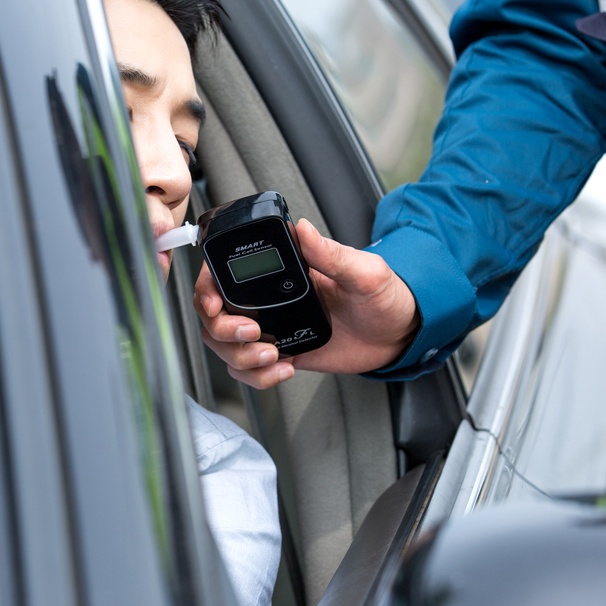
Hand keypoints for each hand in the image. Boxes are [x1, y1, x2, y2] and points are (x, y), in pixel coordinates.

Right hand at [195, 219, 419, 388]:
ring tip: (273, 357)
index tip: (214, 305)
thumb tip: (303, 228)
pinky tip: (283, 370)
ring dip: (240, 357)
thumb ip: (332, 253)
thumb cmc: (385, 295)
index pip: (224, 274)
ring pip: (224, 346)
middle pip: (213, 315)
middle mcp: (267, 299)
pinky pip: (248, 369)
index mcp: (281, 272)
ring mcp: (272, 327)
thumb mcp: (364, 271)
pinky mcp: (281, 353)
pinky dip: (257, 377)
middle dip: (222, 330)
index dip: (206, 290)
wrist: (399, 334)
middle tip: (255, 335)